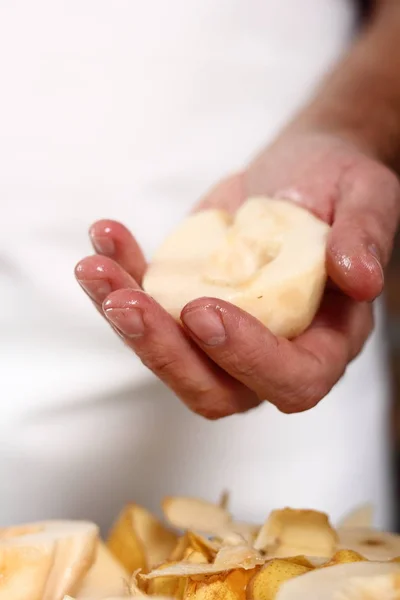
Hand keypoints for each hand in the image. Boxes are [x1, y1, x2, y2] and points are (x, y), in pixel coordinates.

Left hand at [75, 132, 399, 418]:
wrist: (299, 172)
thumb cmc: (340, 186)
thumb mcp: (365, 197)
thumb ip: (363, 238)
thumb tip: (360, 279)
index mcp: (326, 339)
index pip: (292, 379)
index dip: (247, 358)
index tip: (204, 310)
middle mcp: (271, 350)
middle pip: (215, 389)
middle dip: (165, 353)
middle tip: (127, 303)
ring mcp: (224, 334)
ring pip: (170, 356)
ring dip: (126, 320)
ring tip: (95, 268)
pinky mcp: (188, 305)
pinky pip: (150, 309)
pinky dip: (121, 277)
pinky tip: (106, 239)